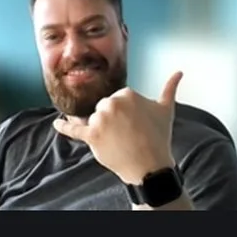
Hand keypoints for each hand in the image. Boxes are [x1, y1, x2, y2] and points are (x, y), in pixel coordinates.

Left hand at [52, 72, 183, 187]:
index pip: (118, 99)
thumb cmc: (158, 136)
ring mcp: (100, 119)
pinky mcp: (92, 135)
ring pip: (94, 119)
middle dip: (112, 119)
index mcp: (127, 93)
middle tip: (127, 133)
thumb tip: (179, 72)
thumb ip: (170, 87)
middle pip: (104, 108)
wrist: (149, 164)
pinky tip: (56, 123)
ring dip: (101, 129)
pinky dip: (64, 127)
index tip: (135, 123)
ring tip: (117, 140)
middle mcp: (111, 102)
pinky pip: (75, 129)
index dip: (126, 113)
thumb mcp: (166, 109)